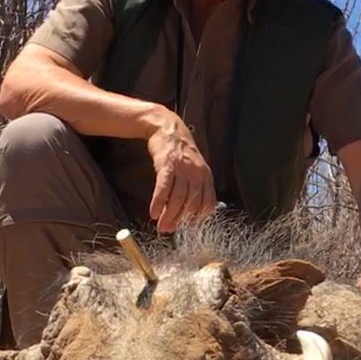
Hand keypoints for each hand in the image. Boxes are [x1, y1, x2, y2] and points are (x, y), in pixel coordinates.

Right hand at [146, 113, 216, 232]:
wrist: (168, 129)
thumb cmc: (181, 152)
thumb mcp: (195, 168)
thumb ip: (196, 188)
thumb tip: (191, 212)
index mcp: (206, 176)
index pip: (207, 203)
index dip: (198, 219)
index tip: (188, 229)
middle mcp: (197, 174)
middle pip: (191, 204)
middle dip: (180, 221)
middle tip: (170, 230)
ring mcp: (182, 169)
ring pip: (177, 198)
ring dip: (168, 215)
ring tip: (161, 226)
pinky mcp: (167, 165)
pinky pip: (163, 188)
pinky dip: (158, 202)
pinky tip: (153, 213)